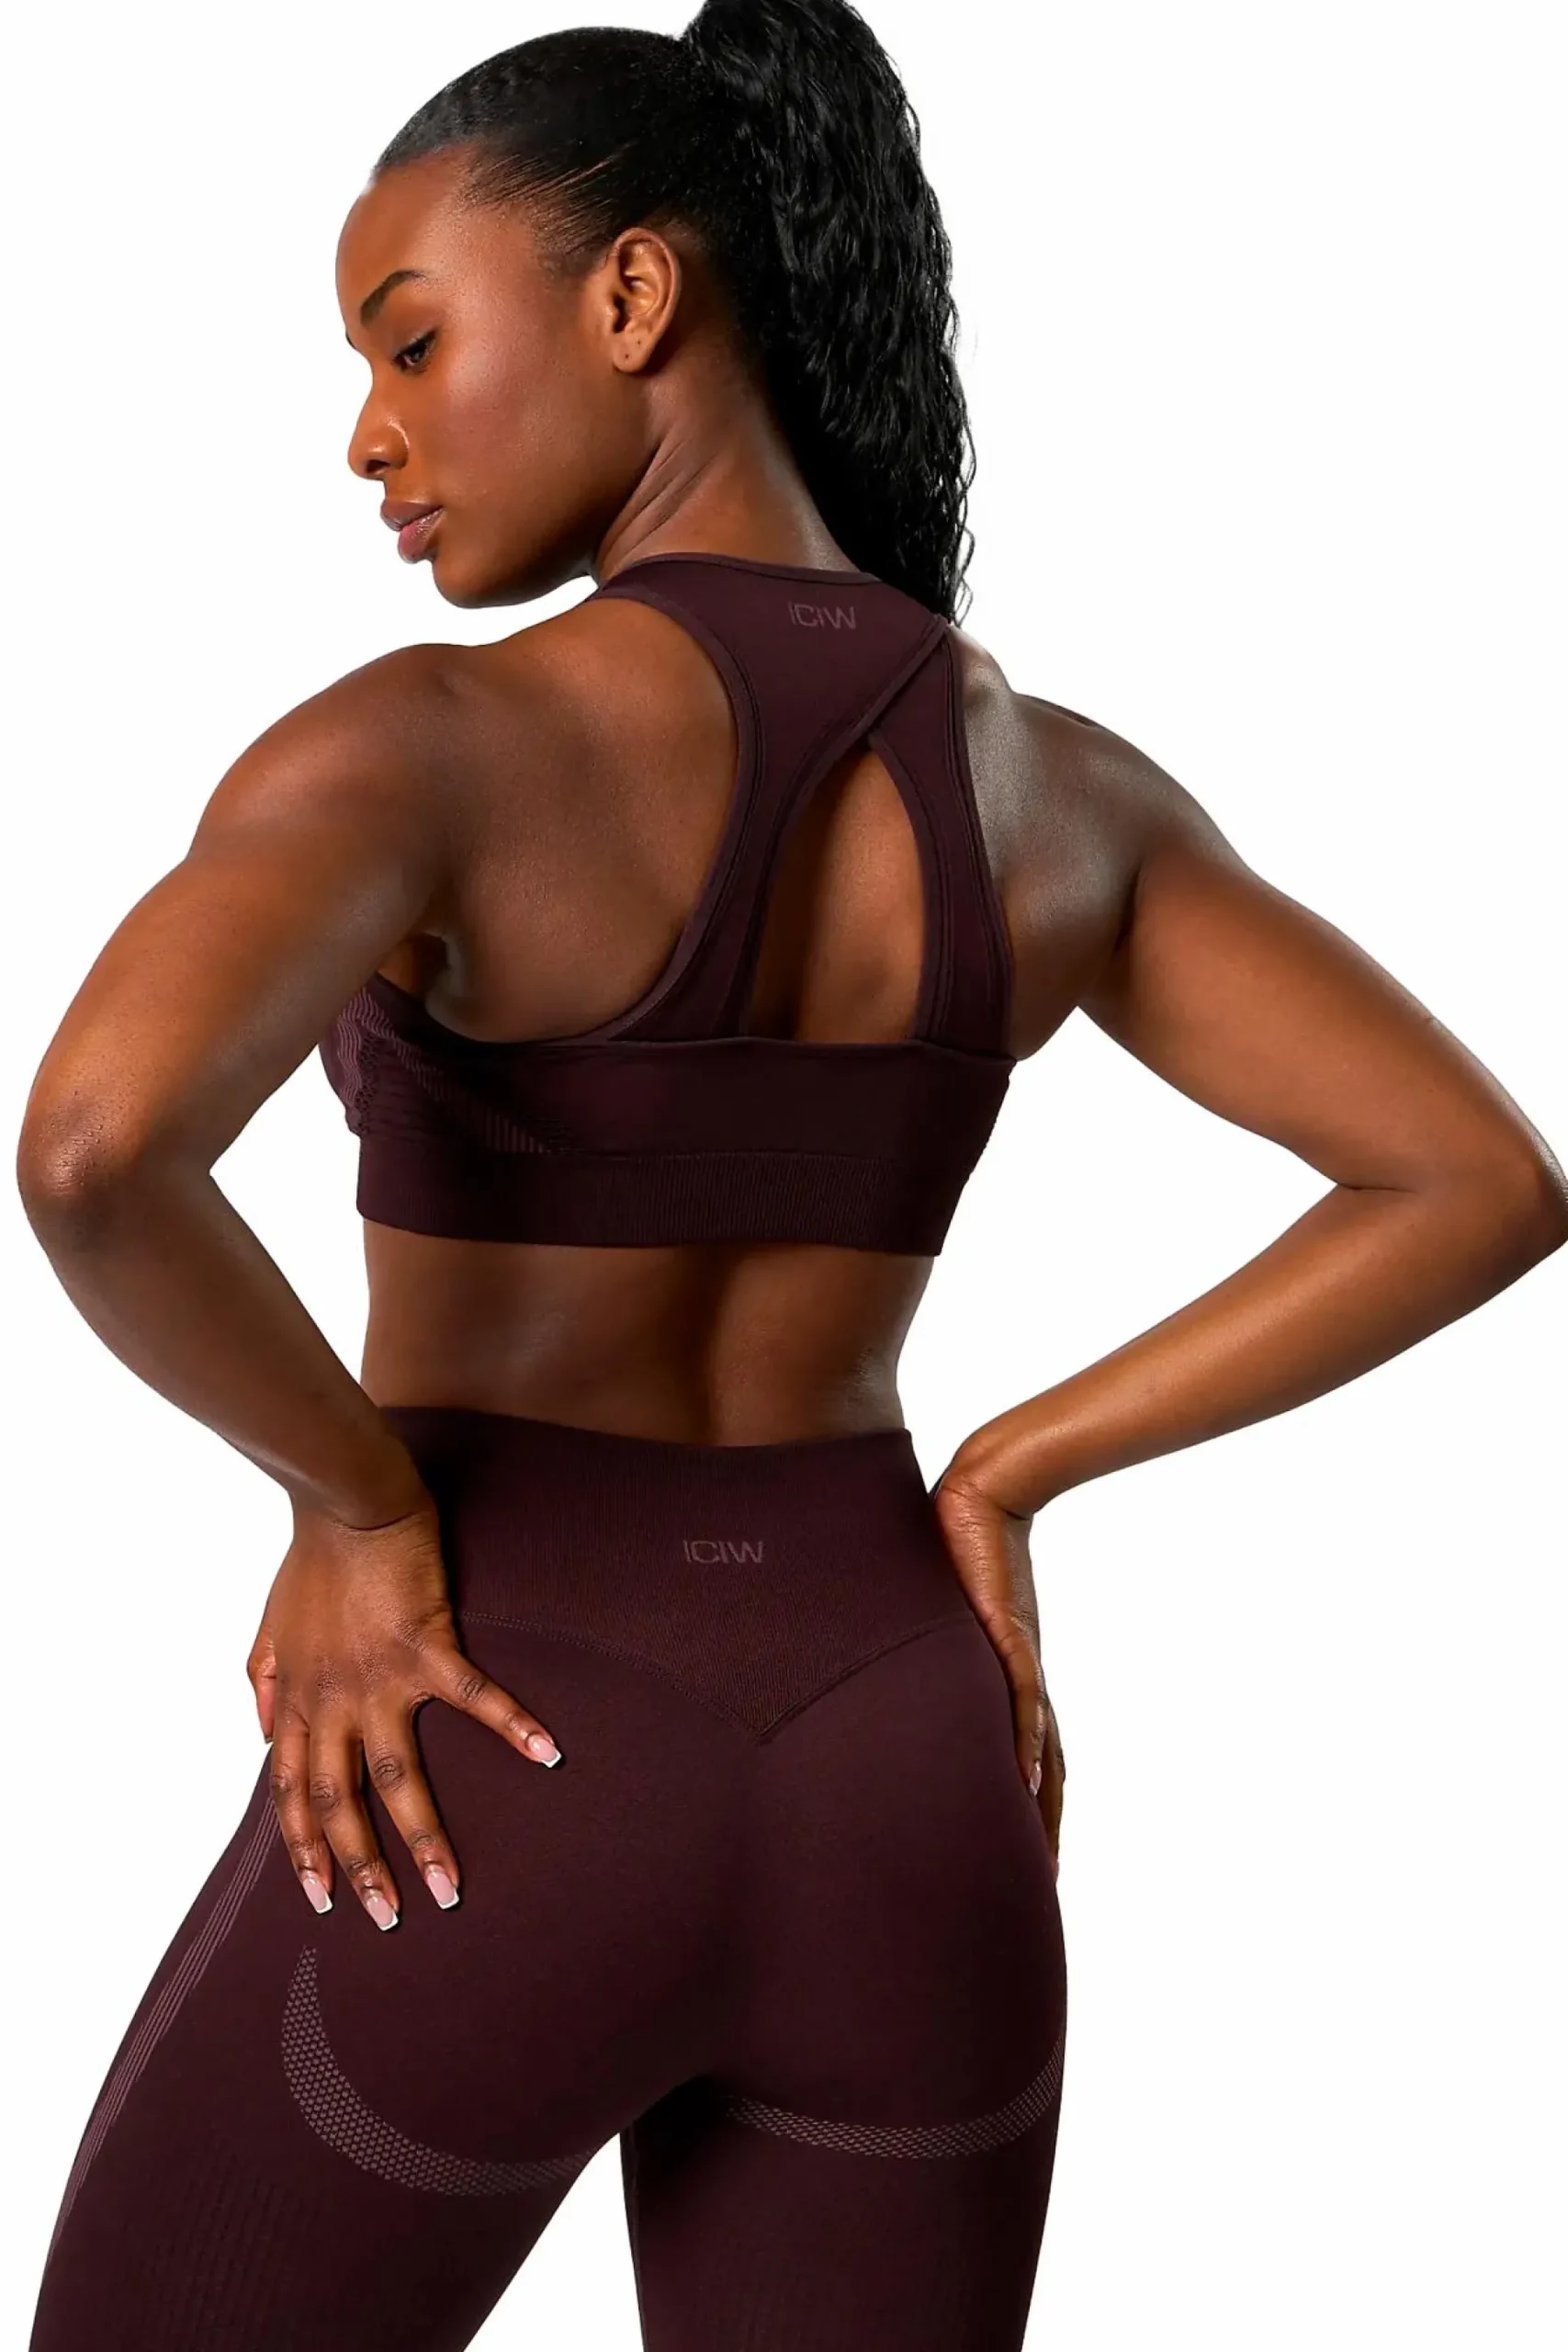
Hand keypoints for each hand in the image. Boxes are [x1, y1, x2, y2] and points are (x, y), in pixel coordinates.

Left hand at [246, 1495, 562, 1930]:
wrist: (345, 1503)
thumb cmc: (313, 1560)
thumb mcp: (269, 1627)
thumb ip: (263, 1683)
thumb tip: (264, 1734)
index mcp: (300, 1701)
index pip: (292, 1793)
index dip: (303, 1850)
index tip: (320, 1899)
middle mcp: (333, 1702)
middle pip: (339, 1803)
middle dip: (361, 1868)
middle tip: (387, 1919)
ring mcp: (379, 1679)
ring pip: (396, 1777)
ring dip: (423, 1837)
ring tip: (450, 1887)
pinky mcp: (426, 1646)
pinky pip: (473, 1698)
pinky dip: (512, 1725)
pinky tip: (548, 1753)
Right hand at [930, 1465, 1065, 1876]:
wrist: (984, 1493)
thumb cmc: (956, 1547)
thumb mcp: (932, 1615)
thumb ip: (914, 1646)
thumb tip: (871, 1658)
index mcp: (1005, 1683)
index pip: (1025, 1760)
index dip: (1030, 1814)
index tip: (1026, 1864)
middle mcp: (1020, 1682)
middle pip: (1044, 1774)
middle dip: (1043, 1833)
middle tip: (1041, 1889)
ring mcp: (1019, 1662)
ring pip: (1041, 1752)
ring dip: (1043, 1809)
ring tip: (1042, 1861)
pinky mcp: (1008, 1635)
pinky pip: (1022, 1700)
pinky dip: (1025, 1745)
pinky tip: (1024, 1785)